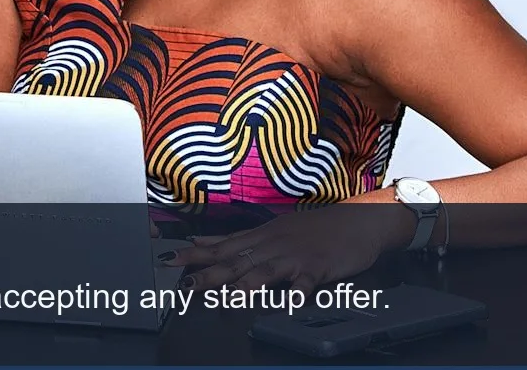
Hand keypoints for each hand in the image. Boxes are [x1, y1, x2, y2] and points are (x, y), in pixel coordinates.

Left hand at [168, 202, 409, 293]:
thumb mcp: (272, 229)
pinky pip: (306, 283)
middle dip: (209, 274)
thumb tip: (202, 241)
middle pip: (236, 261)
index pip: (221, 246)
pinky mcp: (318, 267)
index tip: (170, 261)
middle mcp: (272, 245)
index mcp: (260, 237)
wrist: (356, 221)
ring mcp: (294, 256)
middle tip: (187, 285)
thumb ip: (238, 240)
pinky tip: (288, 305)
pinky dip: (297, 294)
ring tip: (227, 299)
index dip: (195, 255)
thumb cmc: (314, 228)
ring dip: (245, 285)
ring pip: (265, 271)